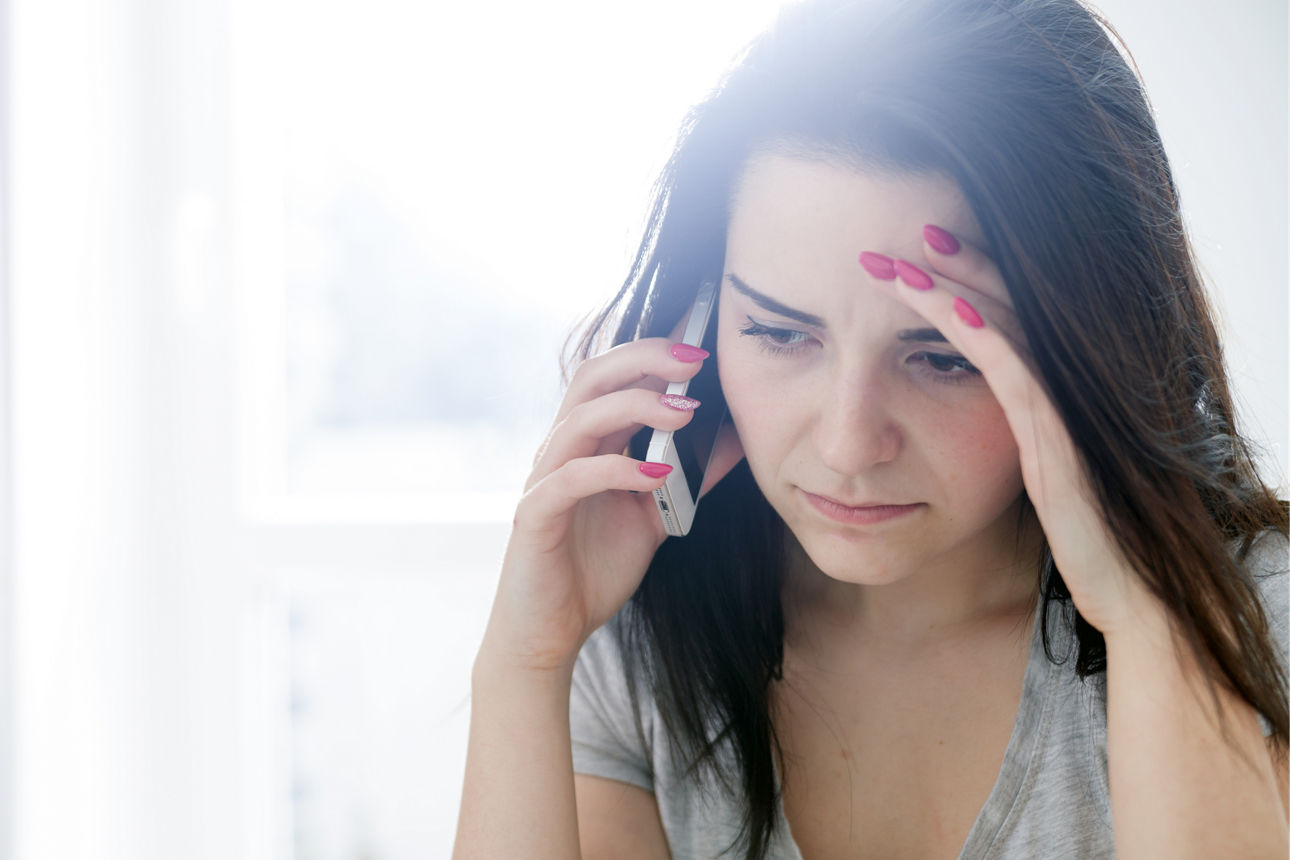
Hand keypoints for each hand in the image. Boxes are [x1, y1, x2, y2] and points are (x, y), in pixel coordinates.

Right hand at [480, 334, 743, 673]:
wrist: (551, 630)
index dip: (651, 351)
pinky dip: (616, 470)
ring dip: (637, 407)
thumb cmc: (595, 569)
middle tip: (695, 359)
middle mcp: (559, 450)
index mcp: (585, 444)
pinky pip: (572, 478)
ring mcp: (543, 479)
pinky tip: (658, 474)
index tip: (701, 343)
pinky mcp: (534, 515)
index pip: (612, 377)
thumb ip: (688, 478)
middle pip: (591, 378)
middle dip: (644, 359)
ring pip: (581, 419)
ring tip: (687, 412)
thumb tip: (733, 441)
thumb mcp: (656, 516)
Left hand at [859, 227, 1150, 634]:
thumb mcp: (1024, 471)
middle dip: (956, 265)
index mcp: (1039, 393)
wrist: (1121, 585)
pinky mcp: (1055, 437)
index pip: (999, 314)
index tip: (912, 253)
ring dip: (955, 288)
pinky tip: (947, 310)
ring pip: (1005, 327)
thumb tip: (951, 419)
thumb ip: (1004, 433)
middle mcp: (1053, 388)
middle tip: (907, 230)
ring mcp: (1057, 407)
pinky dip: (981, 337)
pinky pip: (1014, 374)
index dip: (960, 278)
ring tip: (910, 256)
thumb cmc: (1074, 531)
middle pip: (1003, 304)